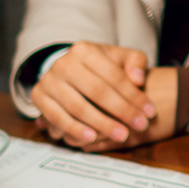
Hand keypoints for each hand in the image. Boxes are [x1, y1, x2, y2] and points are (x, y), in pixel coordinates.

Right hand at [31, 43, 157, 149]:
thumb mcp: (120, 57)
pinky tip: (92, 138)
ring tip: (121, 135)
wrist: (69, 70)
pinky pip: (57, 117)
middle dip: (122, 111)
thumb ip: (135, 62)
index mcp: (85, 50)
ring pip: (78, 106)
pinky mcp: (39, 96)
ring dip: (101, 124)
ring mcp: (49, 80)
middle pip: (97, 91)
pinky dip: (74, 129)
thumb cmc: (100, 67)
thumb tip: (138, 78)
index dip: (134, 96)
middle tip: (140, 126)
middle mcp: (64, 63)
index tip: (149, 112)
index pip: (114, 75)